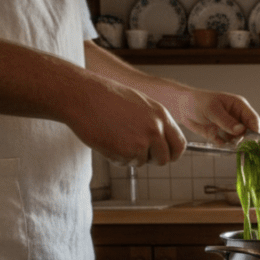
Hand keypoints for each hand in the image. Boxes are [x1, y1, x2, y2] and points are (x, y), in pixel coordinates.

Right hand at [68, 78, 186, 166]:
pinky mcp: (125, 152)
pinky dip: (115, 156)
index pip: (179, 145)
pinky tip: (105, 139)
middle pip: (164, 160)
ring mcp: (141, 142)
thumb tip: (163, 142)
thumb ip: (154, 123)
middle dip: (151, 159)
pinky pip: (124, 163)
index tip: (165, 156)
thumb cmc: (105, 97)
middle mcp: (155, 129)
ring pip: (142, 162)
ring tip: (114, 136)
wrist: (80, 95)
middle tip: (135, 150)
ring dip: (129, 156)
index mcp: (161, 115)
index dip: (172, 154)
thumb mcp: (139, 104)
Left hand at [170, 88, 259, 145]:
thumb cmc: (196, 102)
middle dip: (242, 139)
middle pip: (248, 132)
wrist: (181, 107)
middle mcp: (237, 117)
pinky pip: (227, 144)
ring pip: (238, 140)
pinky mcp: (221, 135)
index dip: (254, 131)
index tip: (250, 141)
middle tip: (233, 142)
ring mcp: (229, 127)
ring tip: (220, 138)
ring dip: (232, 143)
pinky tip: (214, 138)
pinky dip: (223, 145)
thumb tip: (241, 130)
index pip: (254, 120)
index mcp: (239, 106)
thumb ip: (227, 121)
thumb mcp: (212, 110)